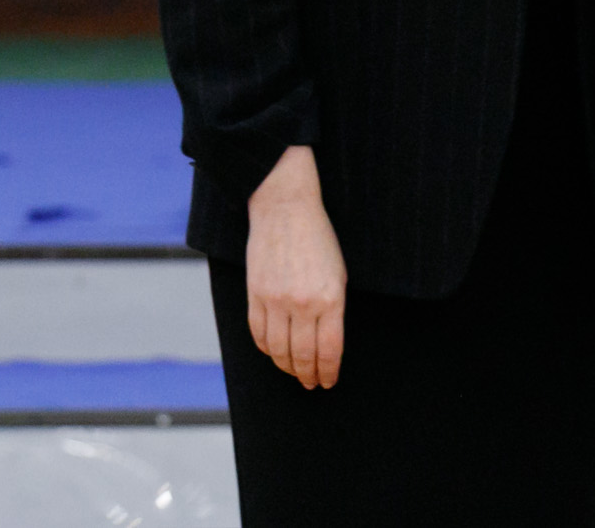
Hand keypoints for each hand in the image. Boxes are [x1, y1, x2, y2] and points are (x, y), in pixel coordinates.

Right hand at [246, 147, 346, 386]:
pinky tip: (274, 353)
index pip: (329, 349)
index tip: (329, 381)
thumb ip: (333, 308)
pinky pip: (258, 333)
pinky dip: (266, 349)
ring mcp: (276, 301)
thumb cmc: (318, 239)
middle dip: (308, 375)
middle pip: (303, 355)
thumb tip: (327, 343)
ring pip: (278, 350)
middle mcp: (302, 304)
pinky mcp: (255, 295)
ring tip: (294, 373)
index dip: (329, 371)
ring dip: (287, 367)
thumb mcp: (338, 273)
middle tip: (311, 384)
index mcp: (330, 298)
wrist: (286, 209)